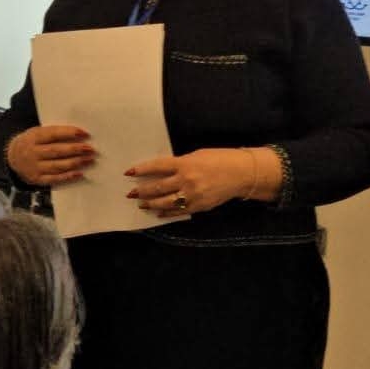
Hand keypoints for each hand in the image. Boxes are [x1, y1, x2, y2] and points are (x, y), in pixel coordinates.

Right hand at [6, 125, 95, 186]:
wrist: (12, 157)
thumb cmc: (32, 143)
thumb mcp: (37, 133)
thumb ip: (54, 134)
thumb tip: (79, 135)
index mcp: (33, 137)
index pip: (53, 134)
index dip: (69, 133)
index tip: (85, 133)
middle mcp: (32, 152)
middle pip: (57, 151)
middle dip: (76, 149)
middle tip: (91, 149)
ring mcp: (34, 167)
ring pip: (57, 165)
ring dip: (76, 163)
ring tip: (90, 160)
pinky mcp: (36, 179)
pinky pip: (54, 179)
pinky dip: (68, 176)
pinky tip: (80, 174)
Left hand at [125, 149, 255, 216]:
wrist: (241, 174)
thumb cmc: (220, 159)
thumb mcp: (198, 155)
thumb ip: (181, 163)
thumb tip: (165, 171)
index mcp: (185, 164)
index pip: (157, 167)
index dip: (141, 169)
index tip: (129, 172)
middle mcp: (186, 180)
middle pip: (158, 187)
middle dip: (142, 190)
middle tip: (131, 193)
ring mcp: (192, 195)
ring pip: (165, 202)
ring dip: (151, 203)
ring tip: (141, 204)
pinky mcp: (198, 206)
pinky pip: (178, 211)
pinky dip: (166, 212)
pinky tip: (158, 212)